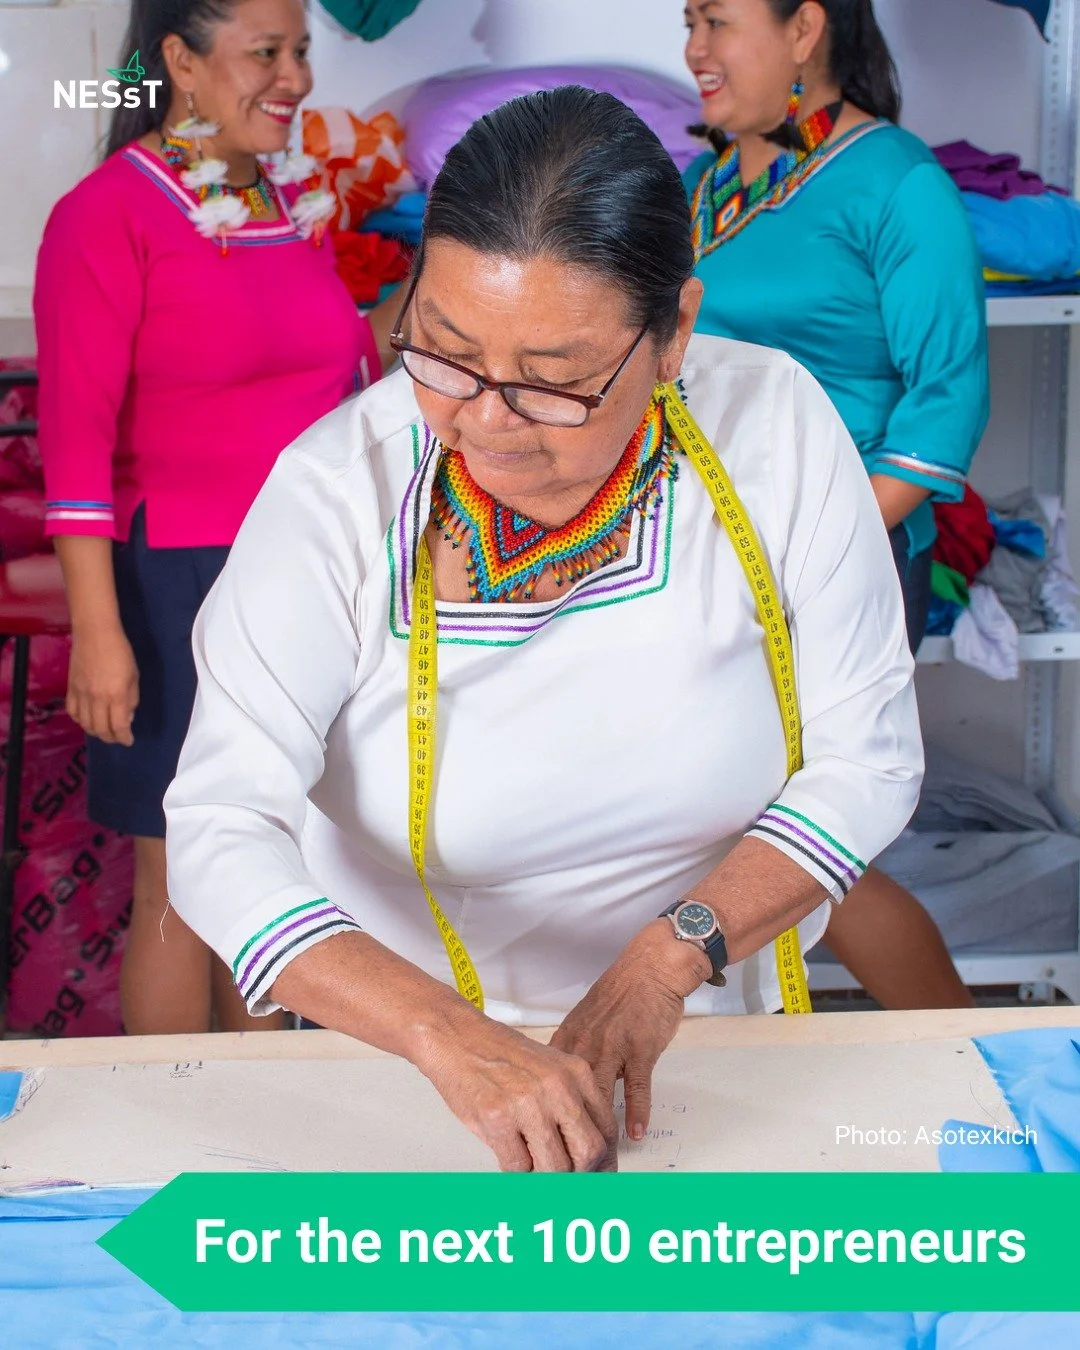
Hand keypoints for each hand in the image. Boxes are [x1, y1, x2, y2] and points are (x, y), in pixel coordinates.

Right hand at [67, 623, 138, 744]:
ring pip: (85, 723)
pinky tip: (87, 719)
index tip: (129, 740)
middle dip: (110, 738)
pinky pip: (72, 712)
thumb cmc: (120, 652)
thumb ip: (131, 699)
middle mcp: (97, 698)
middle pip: (100, 729)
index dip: (124, 737)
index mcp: (116, 695)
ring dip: (95, 731)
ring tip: (104, 731)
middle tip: (117, 737)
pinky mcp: (70, 688)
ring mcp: (81, 694)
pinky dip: (80, 720)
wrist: (95, 633)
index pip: (118, 726)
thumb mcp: (134, 676)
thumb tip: (126, 718)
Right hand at [417, 1015, 616, 1171]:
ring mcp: (528, 1105)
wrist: (457, 1037)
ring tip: (532, 1162)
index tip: (599, 1174)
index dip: (604, 1161)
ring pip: (554, 1168)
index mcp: (575, 1073)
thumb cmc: (498, 1052)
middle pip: (588, 1153)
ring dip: (543, 1175)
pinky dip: (515, 1170)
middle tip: (567, 1178)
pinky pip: (518, 1168)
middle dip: (579, 1175)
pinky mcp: (498, 1120)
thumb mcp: (549, 1066)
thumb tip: (583, 1147)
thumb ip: (571, 1102)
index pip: (606, 1130)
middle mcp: (557, 1088)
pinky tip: (510, 1152)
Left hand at [550, 920, 709, 1156]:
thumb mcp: (585, 1021)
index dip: (542, 1116)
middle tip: (567, 1163)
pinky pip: (636, 1085)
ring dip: (599, 1130)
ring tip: (598, 1161)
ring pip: (600, 1095)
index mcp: (568, 1039)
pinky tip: (634, 1133)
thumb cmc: (620, 995)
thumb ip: (570, 1053)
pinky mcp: (640, 1047)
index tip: (539, 1143)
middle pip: (569, 1097)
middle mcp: (585, 1044)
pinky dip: (636, 1110)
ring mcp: (612, 1046)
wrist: (650, 967)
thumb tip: (555, 1085)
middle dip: (567, 1132)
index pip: (546, 1085)